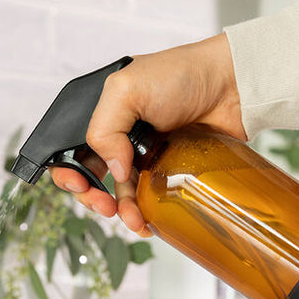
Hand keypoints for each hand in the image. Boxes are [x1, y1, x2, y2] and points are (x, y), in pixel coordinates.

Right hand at [50, 33, 244, 236]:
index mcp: (105, 116)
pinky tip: (149, 222)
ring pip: (123, 194)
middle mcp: (121, 138)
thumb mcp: (128, 89)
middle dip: (94, 198)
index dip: (69, 172)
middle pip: (93, 179)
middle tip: (105, 206)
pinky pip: (151, 199)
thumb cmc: (181, 76)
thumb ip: (104, 127)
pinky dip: (147, 215)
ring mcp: (145, 156)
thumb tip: (111, 168)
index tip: (80, 184)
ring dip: (123, 212)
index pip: (73, 151)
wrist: (229, 86)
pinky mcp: (169, 170)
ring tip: (133, 219)